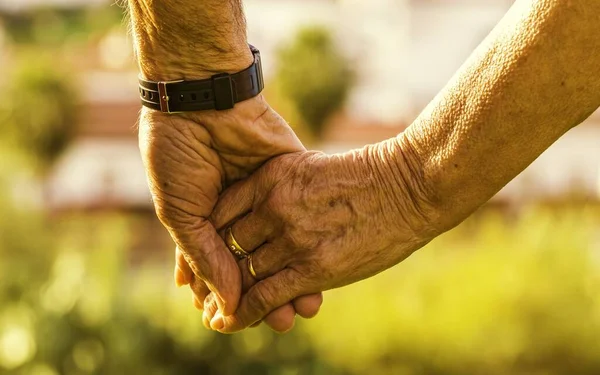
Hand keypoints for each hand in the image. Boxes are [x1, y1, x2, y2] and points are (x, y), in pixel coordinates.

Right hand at [139, 96, 322, 331]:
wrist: (200, 97)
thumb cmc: (177, 152)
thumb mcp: (181, 212)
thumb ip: (205, 258)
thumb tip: (227, 305)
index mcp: (207, 218)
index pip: (220, 267)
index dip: (225, 295)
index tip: (231, 323)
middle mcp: (240, 211)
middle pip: (257, 263)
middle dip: (265, 294)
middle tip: (276, 323)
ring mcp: (268, 195)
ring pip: (286, 247)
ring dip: (292, 279)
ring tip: (298, 310)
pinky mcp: (292, 176)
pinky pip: (304, 218)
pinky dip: (310, 247)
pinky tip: (316, 275)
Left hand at [204, 147, 437, 332]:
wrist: (408, 186)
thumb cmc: (366, 178)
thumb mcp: (311, 168)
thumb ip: (281, 188)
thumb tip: (262, 211)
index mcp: (271, 177)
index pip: (220, 211)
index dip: (205, 237)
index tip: (201, 253)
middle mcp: (274, 206)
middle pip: (226, 245)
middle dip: (211, 270)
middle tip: (196, 290)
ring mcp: (292, 237)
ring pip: (242, 274)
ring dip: (223, 297)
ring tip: (209, 312)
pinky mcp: (312, 268)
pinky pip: (263, 296)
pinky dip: (240, 313)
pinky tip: (226, 323)